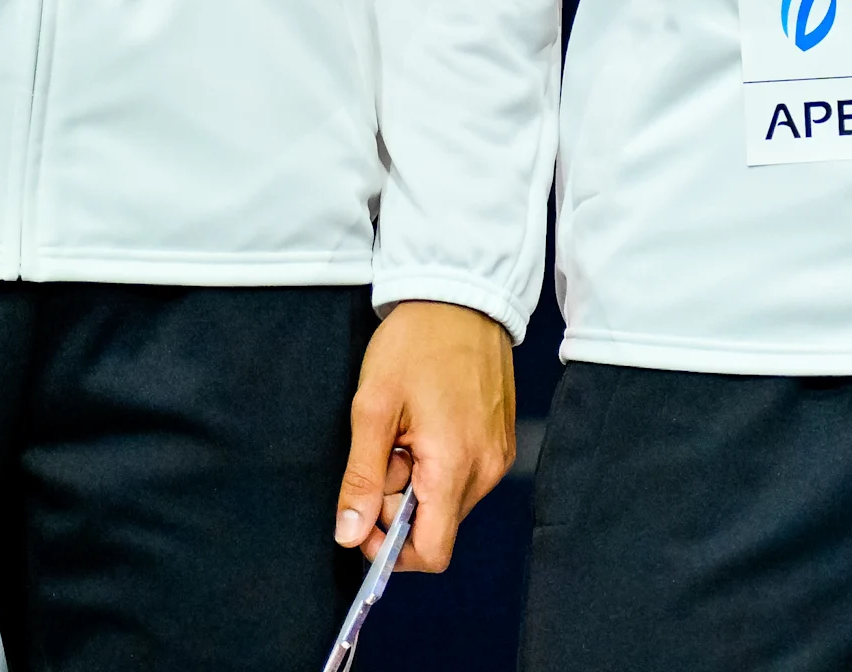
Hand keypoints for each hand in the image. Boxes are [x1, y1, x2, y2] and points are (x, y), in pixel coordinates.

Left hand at [334, 300, 517, 571]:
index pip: (432, 551)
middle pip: (437, 528)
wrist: (461, 299)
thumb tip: (350, 534)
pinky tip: (426, 427)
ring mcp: (498, 455)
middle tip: (383, 454)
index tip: (365, 518)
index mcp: (455, 464)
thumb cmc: (416, 345)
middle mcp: (487, 469)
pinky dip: (437, 468)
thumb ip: (361, 478)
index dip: (391, 550)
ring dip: (417, 486)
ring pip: (448, 504)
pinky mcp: (501, 441)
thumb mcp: (371, 409)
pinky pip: (464, 478)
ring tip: (405, 436)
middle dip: (398, 508)